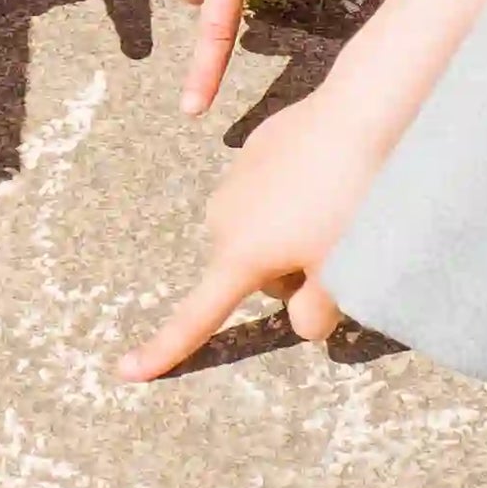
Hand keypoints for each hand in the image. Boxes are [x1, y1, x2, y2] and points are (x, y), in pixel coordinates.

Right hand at [115, 84, 397, 381]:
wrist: (359, 114)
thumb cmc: (351, 200)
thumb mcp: (342, 271)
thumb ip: (316, 313)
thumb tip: (302, 322)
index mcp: (238, 257)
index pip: (195, 318)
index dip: (162, 351)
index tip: (127, 372)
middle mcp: (222, 220)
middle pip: (249, 273)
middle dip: (285, 272)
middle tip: (334, 251)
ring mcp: (235, 181)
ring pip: (260, 231)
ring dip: (289, 233)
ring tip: (338, 207)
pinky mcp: (255, 150)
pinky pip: (271, 191)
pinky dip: (295, 195)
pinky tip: (330, 175)